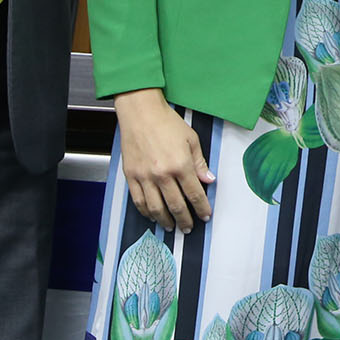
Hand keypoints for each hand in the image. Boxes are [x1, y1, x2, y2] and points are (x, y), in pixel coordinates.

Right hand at [113, 88, 215, 232]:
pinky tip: (152, 215)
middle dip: (185, 220)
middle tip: (188, 227)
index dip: (202, 208)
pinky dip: (146, 212)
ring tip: (171, 227)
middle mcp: (162, 174)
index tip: (205, 215)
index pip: (195, 194)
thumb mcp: (191, 139)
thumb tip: (208, 180)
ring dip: (165, 221)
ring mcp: (145, 177)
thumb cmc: (166, 122)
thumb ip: (199, 163)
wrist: (141, 112)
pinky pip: (139, 201)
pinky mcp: (131, 176)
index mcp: (181, 165)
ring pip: (156, 208)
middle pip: (176, 206)